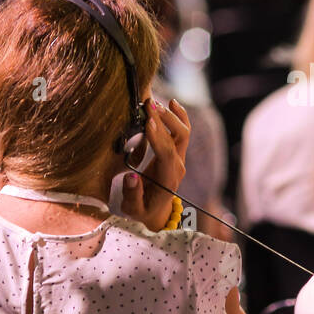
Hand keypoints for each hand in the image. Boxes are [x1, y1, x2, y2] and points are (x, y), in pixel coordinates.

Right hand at [120, 97, 189, 231]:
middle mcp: (177, 166)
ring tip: (155, 102)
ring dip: (171, 116)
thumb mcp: (133, 209)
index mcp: (168, 180)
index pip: (167, 156)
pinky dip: (179, 116)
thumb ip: (133, 195)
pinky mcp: (176, 152)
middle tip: (149, 105)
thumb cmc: (142, 210)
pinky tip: (172, 103)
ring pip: (182, 132)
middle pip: (177, 139)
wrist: (155, 211)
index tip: (148, 123)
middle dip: (164, 121)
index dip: (159, 138)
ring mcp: (179, 158)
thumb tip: (130, 177)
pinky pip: (182, 131)